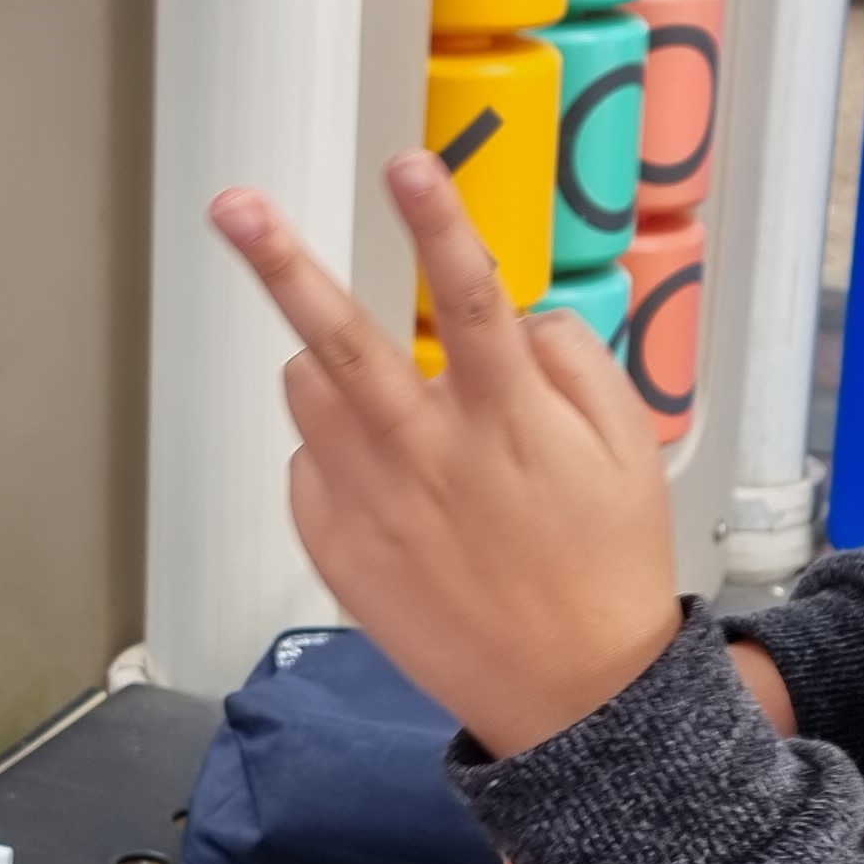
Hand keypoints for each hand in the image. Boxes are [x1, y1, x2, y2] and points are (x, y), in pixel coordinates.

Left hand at [211, 153, 682, 757]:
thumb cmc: (607, 568)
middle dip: (283, 264)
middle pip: (343, 341)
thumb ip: (573, 365)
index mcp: (509, 422)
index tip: (408, 163)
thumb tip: (518, 315)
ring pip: (309, 394)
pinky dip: (338, 454)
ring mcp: (373, 506)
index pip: (470, 299)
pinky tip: (393, 489)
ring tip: (380, 398)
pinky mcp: (337, 551)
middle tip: (233, 205)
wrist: (573, 700)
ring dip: (328, 369)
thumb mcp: (629, 453)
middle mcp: (429, 457)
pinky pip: (309, 466)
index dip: (439, 224)